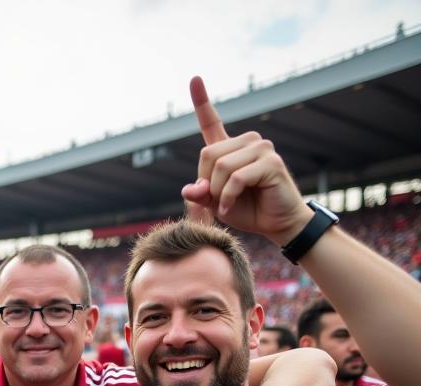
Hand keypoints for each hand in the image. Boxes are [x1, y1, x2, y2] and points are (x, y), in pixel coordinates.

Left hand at [181, 77, 310, 244]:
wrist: (277, 224)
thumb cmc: (246, 211)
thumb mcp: (215, 203)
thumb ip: (201, 194)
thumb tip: (189, 188)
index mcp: (231, 149)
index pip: (212, 121)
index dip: (201, 101)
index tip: (194, 78)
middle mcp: (247, 142)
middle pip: (207, 154)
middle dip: (206, 183)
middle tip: (218, 200)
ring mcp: (261, 149)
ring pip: (220, 167)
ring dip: (217, 193)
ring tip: (227, 205)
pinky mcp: (270, 162)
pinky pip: (235, 178)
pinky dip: (227, 198)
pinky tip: (231, 208)